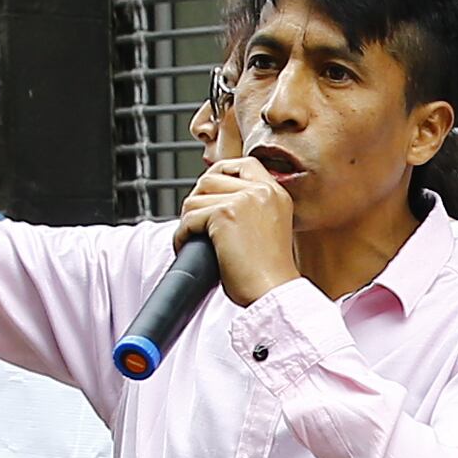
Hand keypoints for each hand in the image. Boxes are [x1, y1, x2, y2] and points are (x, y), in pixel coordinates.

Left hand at [179, 155, 305, 306]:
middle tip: (199, 226)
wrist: (273, 293)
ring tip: (196, 240)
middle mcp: (262, 191)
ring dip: (188, 222)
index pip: (242, 164)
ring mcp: (244, 200)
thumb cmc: (267, 274)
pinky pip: (188, 219)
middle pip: (210, 179)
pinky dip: (182, 236)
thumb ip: (250, 208)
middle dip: (198, 202)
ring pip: (194, 199)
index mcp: (275, 193)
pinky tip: (190, 248)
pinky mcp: (225, 214)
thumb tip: (212, 198)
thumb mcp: (268, 228)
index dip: (219, 174)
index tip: (209, 196)